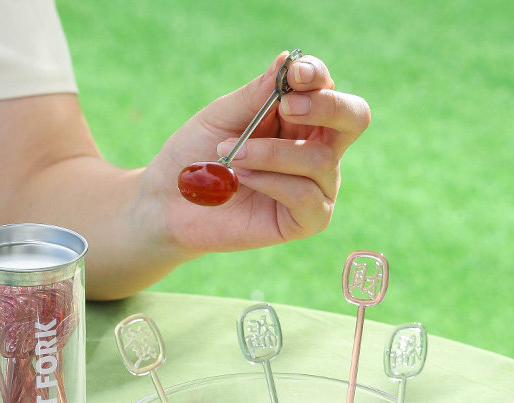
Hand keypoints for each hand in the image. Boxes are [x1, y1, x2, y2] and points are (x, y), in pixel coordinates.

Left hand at [142, 52, 370, 257]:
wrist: (170, 203)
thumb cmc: (195, 154)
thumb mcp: (222, 116)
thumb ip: (256, 94)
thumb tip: (289, 60)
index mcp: (300, 117)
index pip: (327, 88)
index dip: (316, 76)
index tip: (293, 74)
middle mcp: (316, 149)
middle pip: (355, 117)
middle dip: (327, 106)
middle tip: (288, 105)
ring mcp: (315, 186)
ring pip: (321, 160)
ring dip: (272, 154)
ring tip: (232, 156)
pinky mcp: (306, 220)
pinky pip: (306, 196)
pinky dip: (273, 183)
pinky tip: (243, 180)